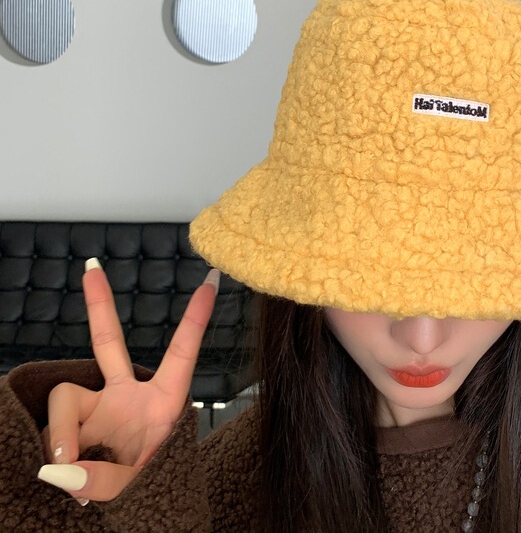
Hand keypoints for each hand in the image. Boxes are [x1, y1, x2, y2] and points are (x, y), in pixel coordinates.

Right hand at [37, 258, 217, 502]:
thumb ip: (104, 479)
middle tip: (90, 268)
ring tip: (73, 467)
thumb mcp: (140, 484)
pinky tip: (65, 473)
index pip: (182, 352)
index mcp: (164, 400)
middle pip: (109, 342)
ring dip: (62, 433)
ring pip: (65, 398)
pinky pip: (53, 427)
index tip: (212, 281)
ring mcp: (98, 408)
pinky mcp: (74, 424)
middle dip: (99, 305)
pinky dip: (55, 449)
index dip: (196, 318)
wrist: (137, 511)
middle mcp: (128, 396)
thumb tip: (62, 469)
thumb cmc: (151, 489)